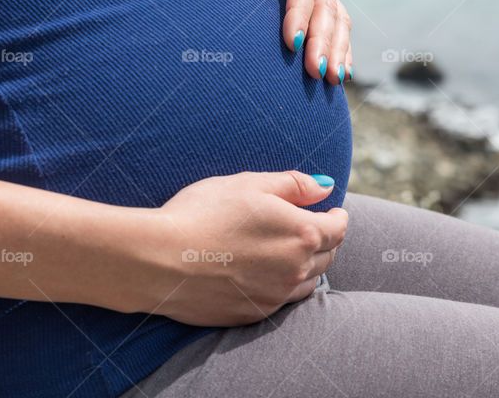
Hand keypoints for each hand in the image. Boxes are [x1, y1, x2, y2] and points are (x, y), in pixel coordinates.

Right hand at [139, 171, 348, 326]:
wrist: (161, 259)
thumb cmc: (203, 212)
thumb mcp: (249, 183)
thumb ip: (293, 184)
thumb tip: (324, 187)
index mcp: (302, 233)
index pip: (337, 228)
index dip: (337, 216)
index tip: (332, 211)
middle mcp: (296, 269)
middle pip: (327, 256)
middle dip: (325, 239)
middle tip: (313, 227)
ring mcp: (276, 296)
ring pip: (308, 281)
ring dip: (309, 265)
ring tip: (292, 251)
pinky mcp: (254, 314)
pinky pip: (282, 300)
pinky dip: (284, 285)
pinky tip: (267, 273)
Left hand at [184, 0, 353, 83]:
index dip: (300, 12)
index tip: (291, 43)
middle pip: (325, 5)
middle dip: (322, 40)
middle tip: (315, 73)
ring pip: (336, 18)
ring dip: (337, 49)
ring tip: (332, 80)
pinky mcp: (315, 1)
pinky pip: (335, 26)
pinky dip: (340, 49)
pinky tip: (340, 74)